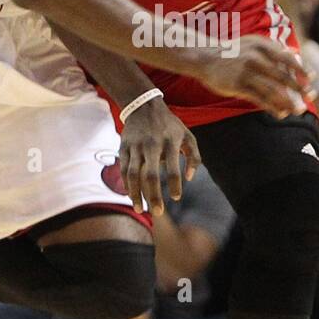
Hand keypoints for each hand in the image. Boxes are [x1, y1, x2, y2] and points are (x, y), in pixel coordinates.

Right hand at [118, 97, 200, 215]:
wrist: (143, 106)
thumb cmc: (170, 126)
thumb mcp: (188, 136)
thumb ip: (194, 157)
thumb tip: (190, 179)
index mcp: (169, 142)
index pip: (173, 169)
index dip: (175, 185)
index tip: (176, 198)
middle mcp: (151, 145)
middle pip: (151, 175)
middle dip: (154, 196)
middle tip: (158, 213)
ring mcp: (135, 146)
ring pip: (133, 175)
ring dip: (136, 194)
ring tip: (140, 210)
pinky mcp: (123, 147)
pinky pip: (123, 170)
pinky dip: (126, 185)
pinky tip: (131, 196)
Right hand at [195, 36, 308, 118]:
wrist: (205, 57)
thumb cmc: (233, 52)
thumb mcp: (252, 44)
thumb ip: (273, 49)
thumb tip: (295, 53)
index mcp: (261, 45)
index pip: (286, 57)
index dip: (301, 68)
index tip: (312, 78)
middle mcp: (255, 56)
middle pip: (282, 75)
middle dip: (299, 87)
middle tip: (311, 96)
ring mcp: (245, 71)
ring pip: (272, 90)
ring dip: (288, 101)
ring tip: (299, 110)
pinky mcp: (237, 84)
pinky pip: (259, 98)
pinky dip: (272, 107)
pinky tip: (281, 114)